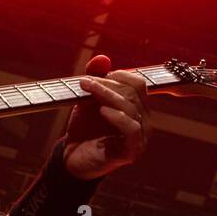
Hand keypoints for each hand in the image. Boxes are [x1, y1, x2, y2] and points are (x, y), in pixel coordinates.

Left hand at [63, 54, 153, 179]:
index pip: (139, 84)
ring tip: (89, 90)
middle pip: (133, 93)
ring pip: (131, 108)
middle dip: (107, 84)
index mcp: (138, 108)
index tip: (98, 74)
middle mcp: (144, 121)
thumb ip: (96, 79)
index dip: (120, 75)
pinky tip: (102, 111)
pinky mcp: (132, 151)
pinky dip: (117, 117)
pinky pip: (132, 129)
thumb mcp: (87, 100)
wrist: (72, 158)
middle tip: (85, 82)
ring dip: (107, 95)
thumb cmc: (84, 129)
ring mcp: (140, 137)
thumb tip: (102, 57)